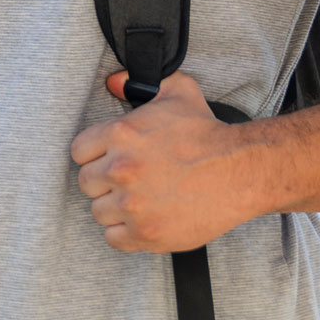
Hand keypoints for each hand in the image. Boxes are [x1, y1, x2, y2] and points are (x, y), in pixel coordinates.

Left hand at [70, 70, 255, 252]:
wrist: (241, 171)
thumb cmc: (208, 134)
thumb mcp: (176, 91)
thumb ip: (138, 83)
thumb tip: (113, 81)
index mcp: (120, 134)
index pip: (79, 152)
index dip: (94, 156)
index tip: (110, 160)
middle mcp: (120, 169)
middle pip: (86, 183)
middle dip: (104, 182)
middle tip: (127, 182)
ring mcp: (132, 204)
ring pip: (99, 212)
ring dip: (115, 209)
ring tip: (138, 202)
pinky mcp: (147, 233)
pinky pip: (114, 238)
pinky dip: (125, 234)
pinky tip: (142, 221)